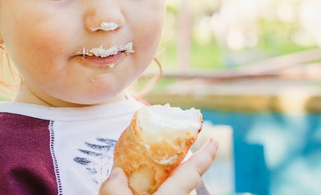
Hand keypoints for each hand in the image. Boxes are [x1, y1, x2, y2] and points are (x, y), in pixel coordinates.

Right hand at [99, 139, 218, 194]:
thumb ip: (114, 187)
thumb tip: (117, 173)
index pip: (193, 171)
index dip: (206, 155)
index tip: (216, 140)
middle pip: (186, 183)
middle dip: (181, 168)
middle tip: (172, 155)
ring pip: (175, 192)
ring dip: (167, 183)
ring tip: (149, 178)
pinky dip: (158, 191)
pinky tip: (138, 191)